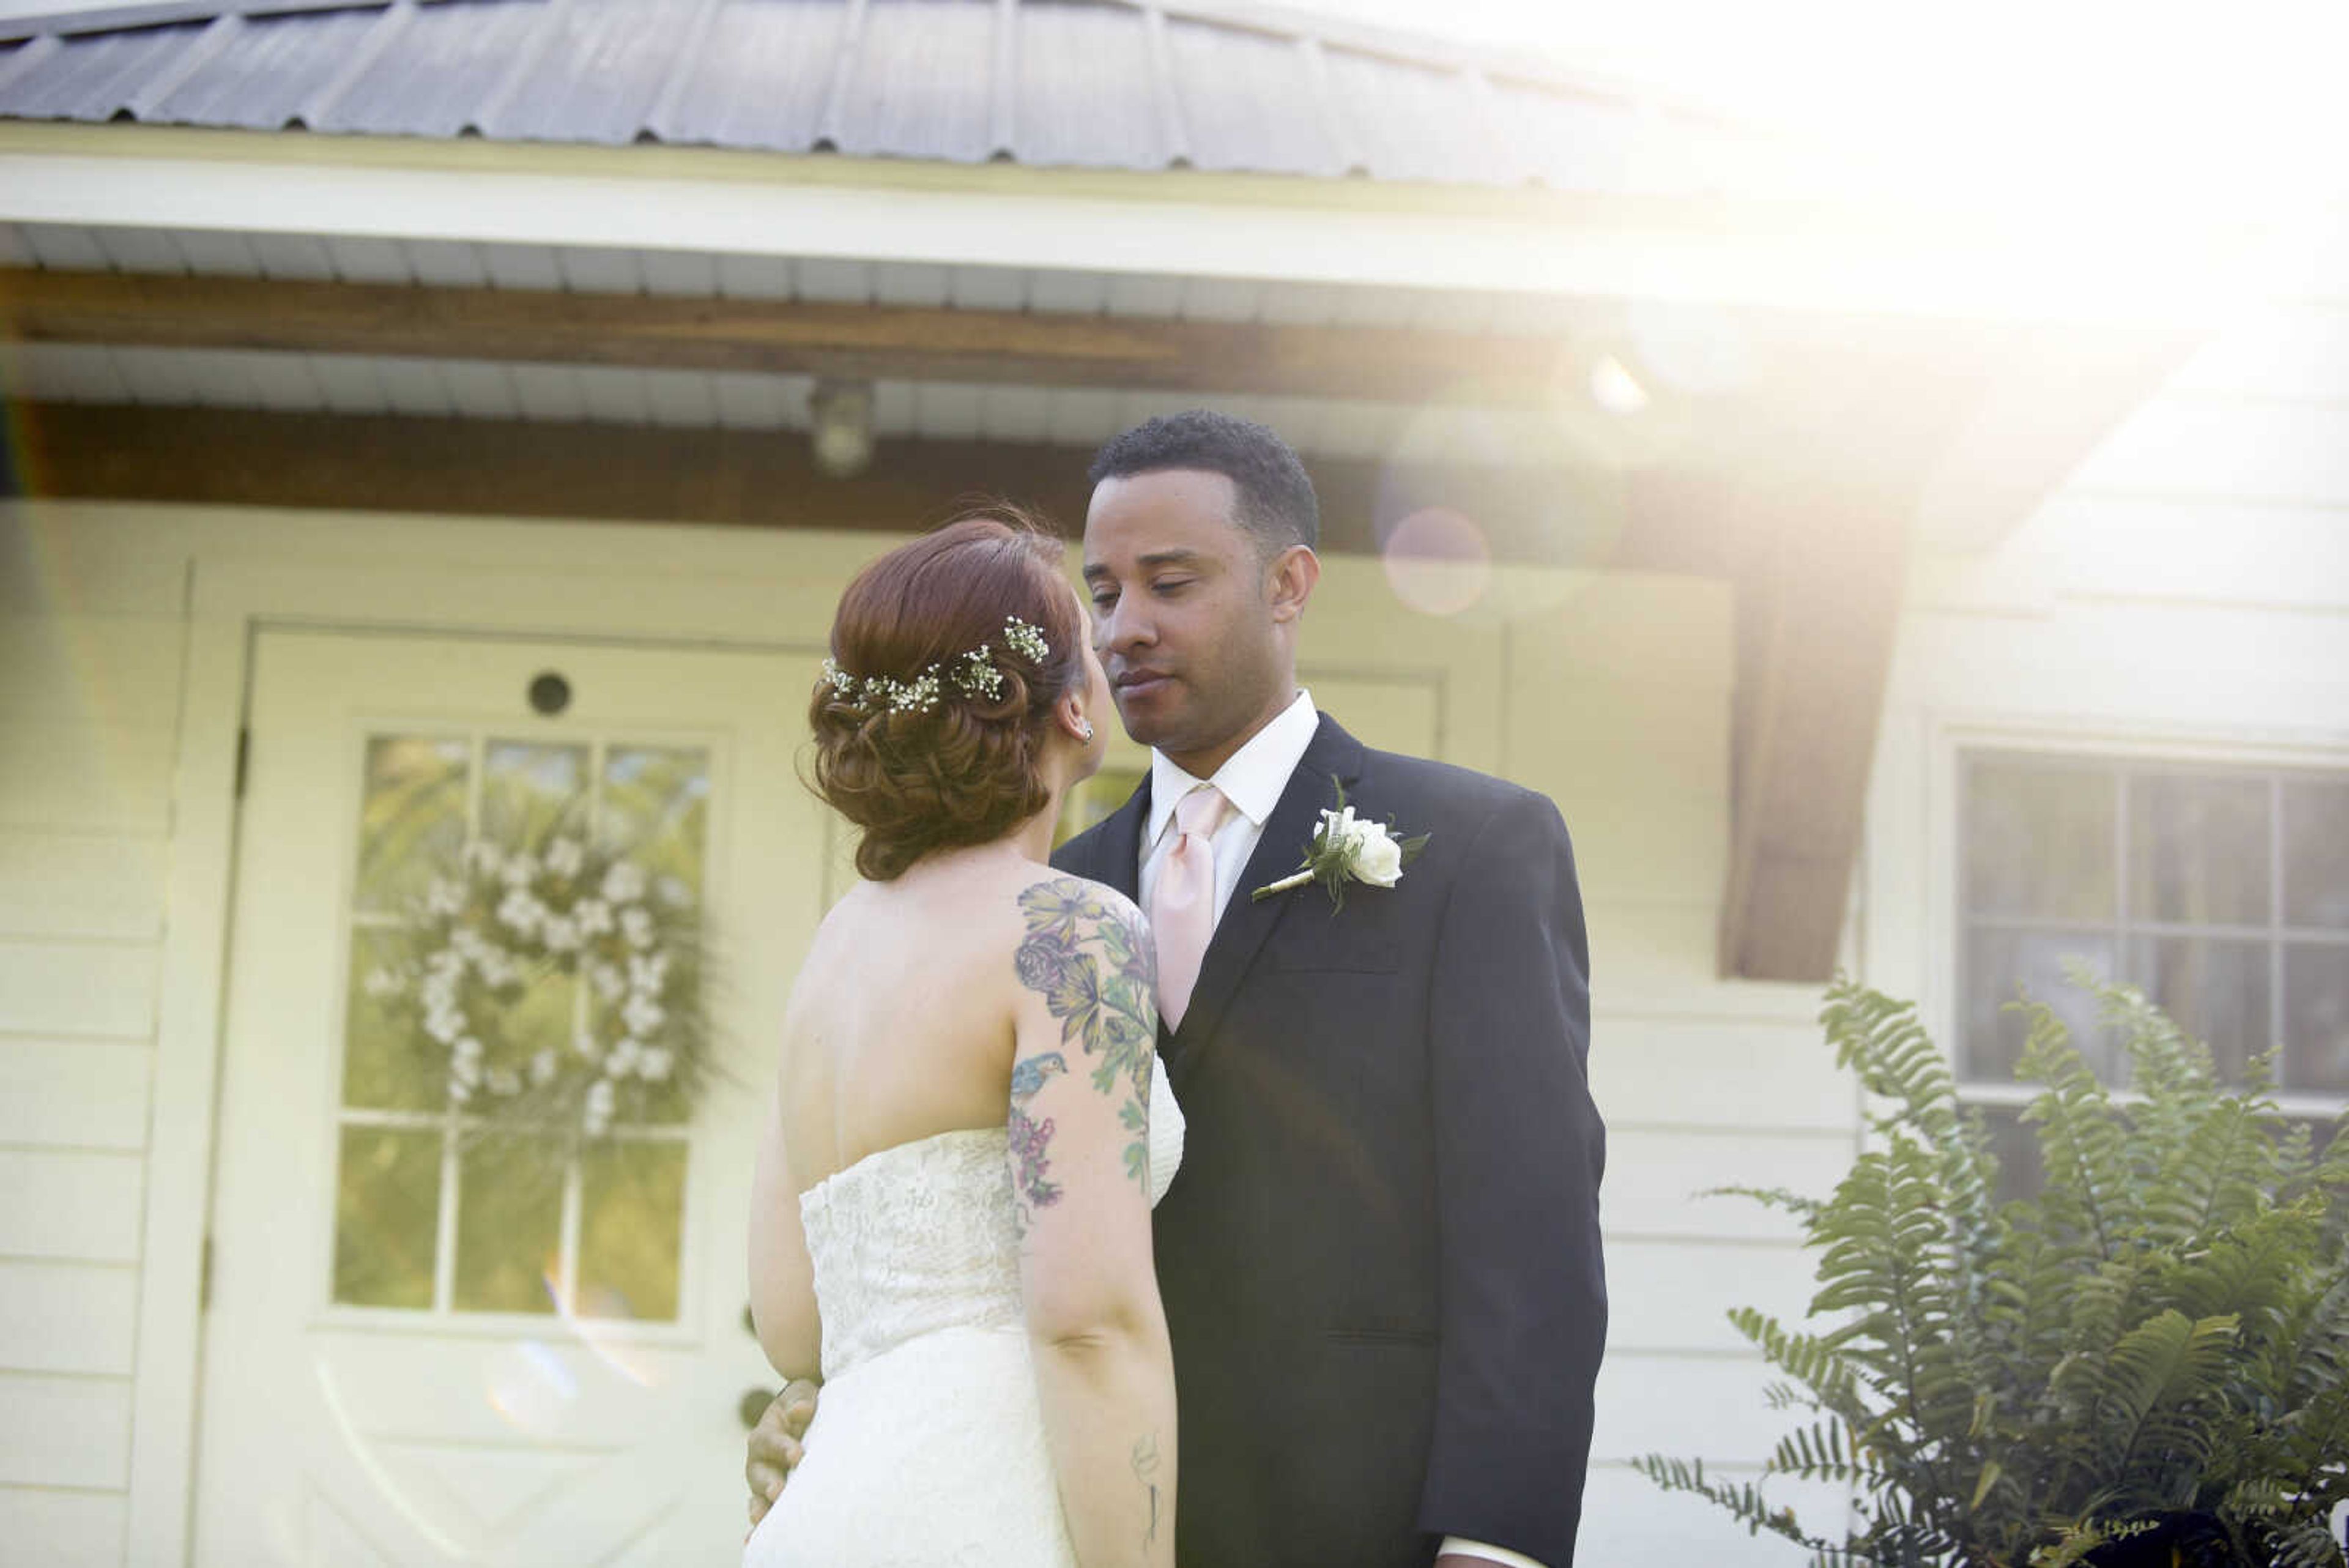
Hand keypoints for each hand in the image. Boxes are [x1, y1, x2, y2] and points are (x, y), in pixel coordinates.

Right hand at [744, 1377, 818, 1531]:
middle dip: (769, 1483)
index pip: (770, 1441)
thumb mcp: (803, 1393)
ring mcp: (765, 1480)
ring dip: (762, 1507)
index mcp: (765, 1433)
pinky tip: (754, 1539)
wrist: (805, 1417)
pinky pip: (764, 1510)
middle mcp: (759, 1460)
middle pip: (759, 1473)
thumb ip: (801, 1400)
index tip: (798, 1455)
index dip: (782, 1448)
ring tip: (765, 1519)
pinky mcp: (774, 1495)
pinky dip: (762, 1523)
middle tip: (779, 1492)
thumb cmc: (803, 1404)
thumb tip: (801, 1410)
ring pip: (758, 1496)